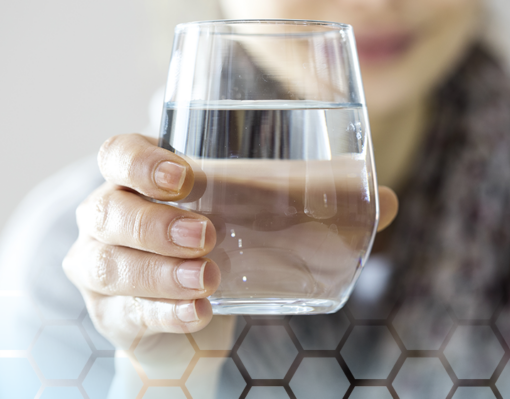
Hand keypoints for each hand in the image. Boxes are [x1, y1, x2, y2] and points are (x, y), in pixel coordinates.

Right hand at [63, 133, 397, 349]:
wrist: (193, 314)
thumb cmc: (224, 248)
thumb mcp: (259, 220)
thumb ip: (317, 206)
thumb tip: (387, 201)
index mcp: (143, 180)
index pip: (119, 154)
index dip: (141, 162)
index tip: (184, 176)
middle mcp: (111, 217)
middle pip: (108, 209)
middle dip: (155, 222)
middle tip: (206, 234)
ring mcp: (103, 266)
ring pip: (109, 263)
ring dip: (160, 271)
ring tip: (210, 277)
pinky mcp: (113, 313)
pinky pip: (126, 312)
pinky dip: (164, 312)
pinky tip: (199, 312)